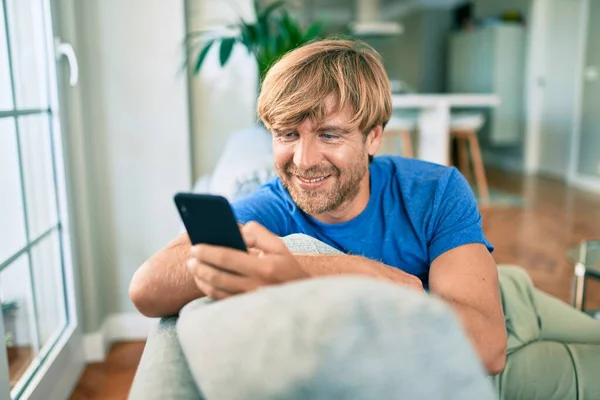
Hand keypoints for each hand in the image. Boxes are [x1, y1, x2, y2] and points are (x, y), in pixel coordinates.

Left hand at [187, 222, 308, 299]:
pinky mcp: (246, 309)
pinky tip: (203, 280)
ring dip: (201, 279)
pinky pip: (221, 300)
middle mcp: (256, 286)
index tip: (195, 247)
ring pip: (217, 291)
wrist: (301, 296)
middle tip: (190, 258)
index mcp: (264, 268)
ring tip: (192, 268)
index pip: (229, 258)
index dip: (209, 252)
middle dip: (200, 266)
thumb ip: (258, 234)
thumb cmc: (287, 267)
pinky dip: (208, 290)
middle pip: (218, 277)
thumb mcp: (279, 246)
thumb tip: (236, 231)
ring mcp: (250, 301)